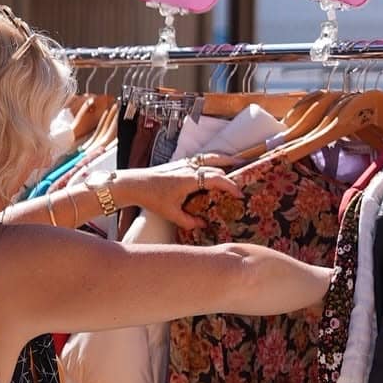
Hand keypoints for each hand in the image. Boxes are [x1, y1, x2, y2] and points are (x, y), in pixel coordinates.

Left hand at [112, 160, 239, 231]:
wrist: (134, 183)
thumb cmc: (152, 198)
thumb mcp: (171, 214)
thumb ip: (189, 221)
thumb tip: (203, 225)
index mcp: (190, 179)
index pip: (217, 179)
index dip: (231, 186)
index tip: (240, 194)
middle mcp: (190, 167)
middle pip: (217, 165)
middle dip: (233, 171)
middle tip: (247, 176)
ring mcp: (185, 162)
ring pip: (211, 156)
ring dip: (225, 159)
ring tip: (239, 162)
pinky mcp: (181, 162)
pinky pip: (202, 157)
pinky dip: (214, 158)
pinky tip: (219, 162)